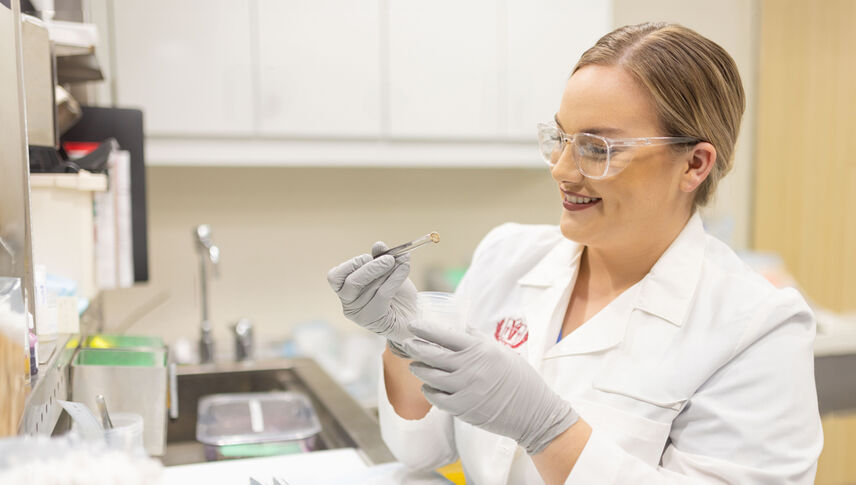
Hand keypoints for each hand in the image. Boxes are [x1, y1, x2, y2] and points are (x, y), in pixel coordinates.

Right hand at [327, 242, 416, 354]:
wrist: (411, 313)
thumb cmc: (396, 292)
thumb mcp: (387, 271)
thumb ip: (380, 258)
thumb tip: (378, 245)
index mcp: (346, 290)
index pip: (334, 277)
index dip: (350, 264)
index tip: (368, 257)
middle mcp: (349, 303)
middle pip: (350, 282)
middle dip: (370, 267)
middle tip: (389, 259)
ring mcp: (360, 314)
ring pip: (367, 288)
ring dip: (384, 271)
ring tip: (399, 262)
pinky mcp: (375, 320)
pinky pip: (383, 294)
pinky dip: (395, 277)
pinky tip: (405, 268)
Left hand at [403, 324, 578, 454]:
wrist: (532, 412)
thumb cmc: (519, 379)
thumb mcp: (502, 351)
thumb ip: (479, 339)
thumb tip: (460, 327)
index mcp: (480, 350)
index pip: (445, 335)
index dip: (426, 329)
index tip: (413, 325)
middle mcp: (470, 368)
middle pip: (432, 354)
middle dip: (415, 348)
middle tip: (407, 344)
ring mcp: (465, 389)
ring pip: (430, 376)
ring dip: (419, 369)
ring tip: (415, 365)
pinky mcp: (462, 409)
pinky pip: (436, 397)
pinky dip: (429, 390)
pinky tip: (428, 386)